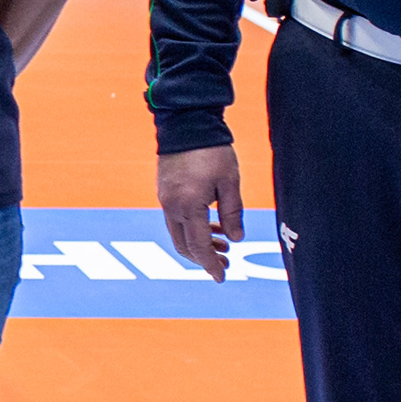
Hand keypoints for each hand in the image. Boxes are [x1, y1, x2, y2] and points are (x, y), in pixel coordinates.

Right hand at [158, 143, 244, 278]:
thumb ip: (233, 212)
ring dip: (198, 243)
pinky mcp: (164, 191)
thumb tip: (236, 238)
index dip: (211, 265)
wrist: (186, 123)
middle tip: (227, 263)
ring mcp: (165, 199)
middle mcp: (172, 206)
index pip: (198, 246)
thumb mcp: (230, 181)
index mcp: (189, 206)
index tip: (222, 278)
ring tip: (223, 243)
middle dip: (204, 258)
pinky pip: (175, 219)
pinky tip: (210, 223)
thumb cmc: (212, 150)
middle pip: (183, 245)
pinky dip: (191, 228)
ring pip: (178, 233)